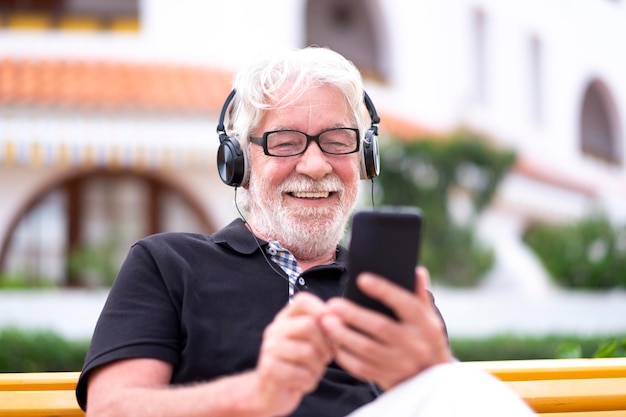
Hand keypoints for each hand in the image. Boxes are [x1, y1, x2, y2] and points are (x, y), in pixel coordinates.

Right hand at [253, 292, 332, 415]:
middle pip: (308, 325)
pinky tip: (303, 383)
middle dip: (324, 345)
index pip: (303, 301)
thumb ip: (322, 330)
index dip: (322, 310)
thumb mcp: (311, 343)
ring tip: (313, 372)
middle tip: (325, 358)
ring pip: (307, 351)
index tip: (333, 326)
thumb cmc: (297, 366)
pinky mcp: (269, 369)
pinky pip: (301, 373)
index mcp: (286, 319)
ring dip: (318, 367)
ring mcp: (270, 349)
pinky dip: (309, 382)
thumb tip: (341, 322)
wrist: (272, 393)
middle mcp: (275, 330)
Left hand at [321, 266, 451, 390]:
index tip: (362, 279)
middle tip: (332, 304)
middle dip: (353, 314)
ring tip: (326, 321)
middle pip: (380, 326)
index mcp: (424, 324)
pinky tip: (333, 343)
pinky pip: (362, 368)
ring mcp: (400, 363)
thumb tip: (416, 271)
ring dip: (343, 335)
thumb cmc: (426, 340)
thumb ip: (420, 295)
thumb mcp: (430, 318)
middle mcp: (413, 344)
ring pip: (367, 349)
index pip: (405, 303)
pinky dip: (345, 356)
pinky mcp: (387, 378)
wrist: (432, 381)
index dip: (384, 290)